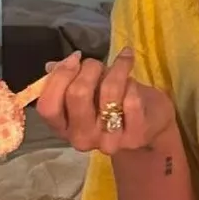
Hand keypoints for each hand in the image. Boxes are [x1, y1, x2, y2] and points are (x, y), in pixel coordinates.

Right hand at [35, 47, 175, 154]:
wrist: (151, 120)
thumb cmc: (115, 101)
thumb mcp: (90, 89)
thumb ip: (69, 79)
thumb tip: (52, 66)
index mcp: (62, 127)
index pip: (48, 106)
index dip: (59, 76)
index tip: (75, 58)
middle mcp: (81, 138)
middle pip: (77, 94)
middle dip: (90, 68)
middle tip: (98, 63)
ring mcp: (107, 142)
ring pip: (109, 92)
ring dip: (116, 70)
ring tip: (122, 63)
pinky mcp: (134, 137)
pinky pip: (131, 100)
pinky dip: (133, 84)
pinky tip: (134, 84)